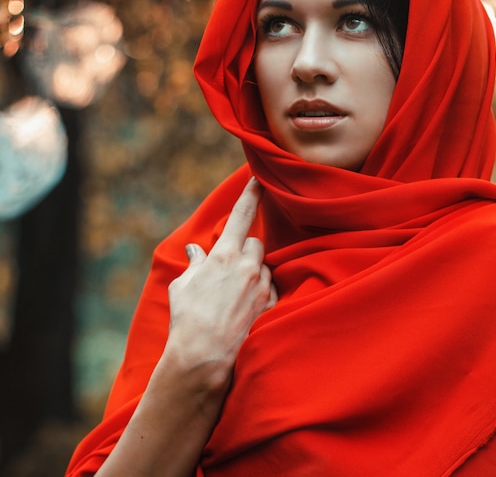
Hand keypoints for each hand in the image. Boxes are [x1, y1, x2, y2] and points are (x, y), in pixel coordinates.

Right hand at [165, 177, 276, 391]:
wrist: (204, 357)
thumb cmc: (187, 320)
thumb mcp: (182, 287)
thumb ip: (194, 264)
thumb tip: (195, 250)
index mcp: (224, 256)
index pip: (241, 216)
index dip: (251, 194)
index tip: (259, 179)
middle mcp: (247, 266)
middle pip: (256, 243)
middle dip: (247, 251)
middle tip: (232, 270)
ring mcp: (262, 286)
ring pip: (264, 267)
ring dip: (255, 274)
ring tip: (236, 297)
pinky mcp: (271, 305)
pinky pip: (271, 290)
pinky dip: (262, 294)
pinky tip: (247, 310)